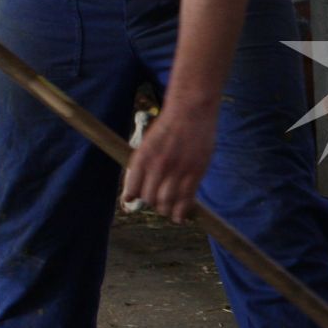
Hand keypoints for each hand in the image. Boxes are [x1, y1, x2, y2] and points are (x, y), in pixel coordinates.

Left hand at [121, 96, 218, 222]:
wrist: (191, 110)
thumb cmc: (169, 126)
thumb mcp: (148, 143)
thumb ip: (143, 165)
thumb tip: (136, 190)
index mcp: (142, 157)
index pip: (132, 189)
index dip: (132, 197)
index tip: (132, 201)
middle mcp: (158, 166)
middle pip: (150, 199)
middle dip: (152, 203)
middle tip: (157, 203)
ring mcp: (178, 170)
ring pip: (167, 202)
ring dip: (166, 210)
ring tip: (168, 211)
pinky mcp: (195, 172)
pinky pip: (186, 199)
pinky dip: (182, 212)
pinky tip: (180, 217)